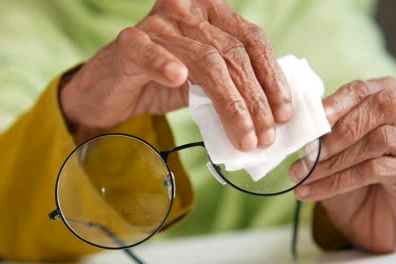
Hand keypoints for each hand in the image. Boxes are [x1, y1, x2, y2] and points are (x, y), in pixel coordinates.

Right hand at [60, 0, 291, 147]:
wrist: (111, 90)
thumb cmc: (161, 84)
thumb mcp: (204, 82)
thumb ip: (232, 84)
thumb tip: (272, 113)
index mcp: (211, 14)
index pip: (252, 41)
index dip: (272, 78)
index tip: (283, 114)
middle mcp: (188, 10)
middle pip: (233, 55)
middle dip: (255, 101)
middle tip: (265, 137)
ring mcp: (158, 24)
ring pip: (205, 61)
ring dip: (230, 103)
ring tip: (243, 136)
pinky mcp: (129, 42)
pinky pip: (150, 52)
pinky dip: (164, 65)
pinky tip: (178, 80)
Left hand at [289, 78, 395, 252]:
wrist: (367, 215)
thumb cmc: (347, 171)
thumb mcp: (331, 145)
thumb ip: (322, 128)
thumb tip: (299, 124)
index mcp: (387, 95)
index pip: (359, 90)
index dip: (332, 105)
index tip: (308, 124)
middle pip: (376, 110)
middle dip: (336, 133)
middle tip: (306, 153)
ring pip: (376, 142)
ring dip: (332, 161)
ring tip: (301, 175)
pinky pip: (373, 171)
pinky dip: (336, 182)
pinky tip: (311, 191)